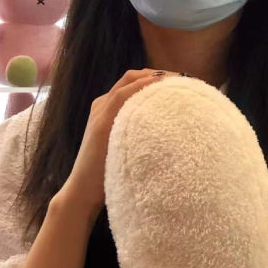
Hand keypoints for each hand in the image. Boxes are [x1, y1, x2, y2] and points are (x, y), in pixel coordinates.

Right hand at [53, 68, 180, 215]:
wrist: (83, 192)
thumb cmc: (109, 174)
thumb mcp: (127, 147)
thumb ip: (140, 134)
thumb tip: (171, 132)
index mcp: (108, 109)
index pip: (134, 84)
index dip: (157, 78)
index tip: (181, 82)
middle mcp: (102, 105)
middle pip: (132, 78)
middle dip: (159, 74)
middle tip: (184, 79)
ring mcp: (100, 112)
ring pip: (128, 82)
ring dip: (155, 78)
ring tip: (178, 80)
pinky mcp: (100, 123)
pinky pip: (122, 97)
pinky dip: (140, 87)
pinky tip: (158, 87)